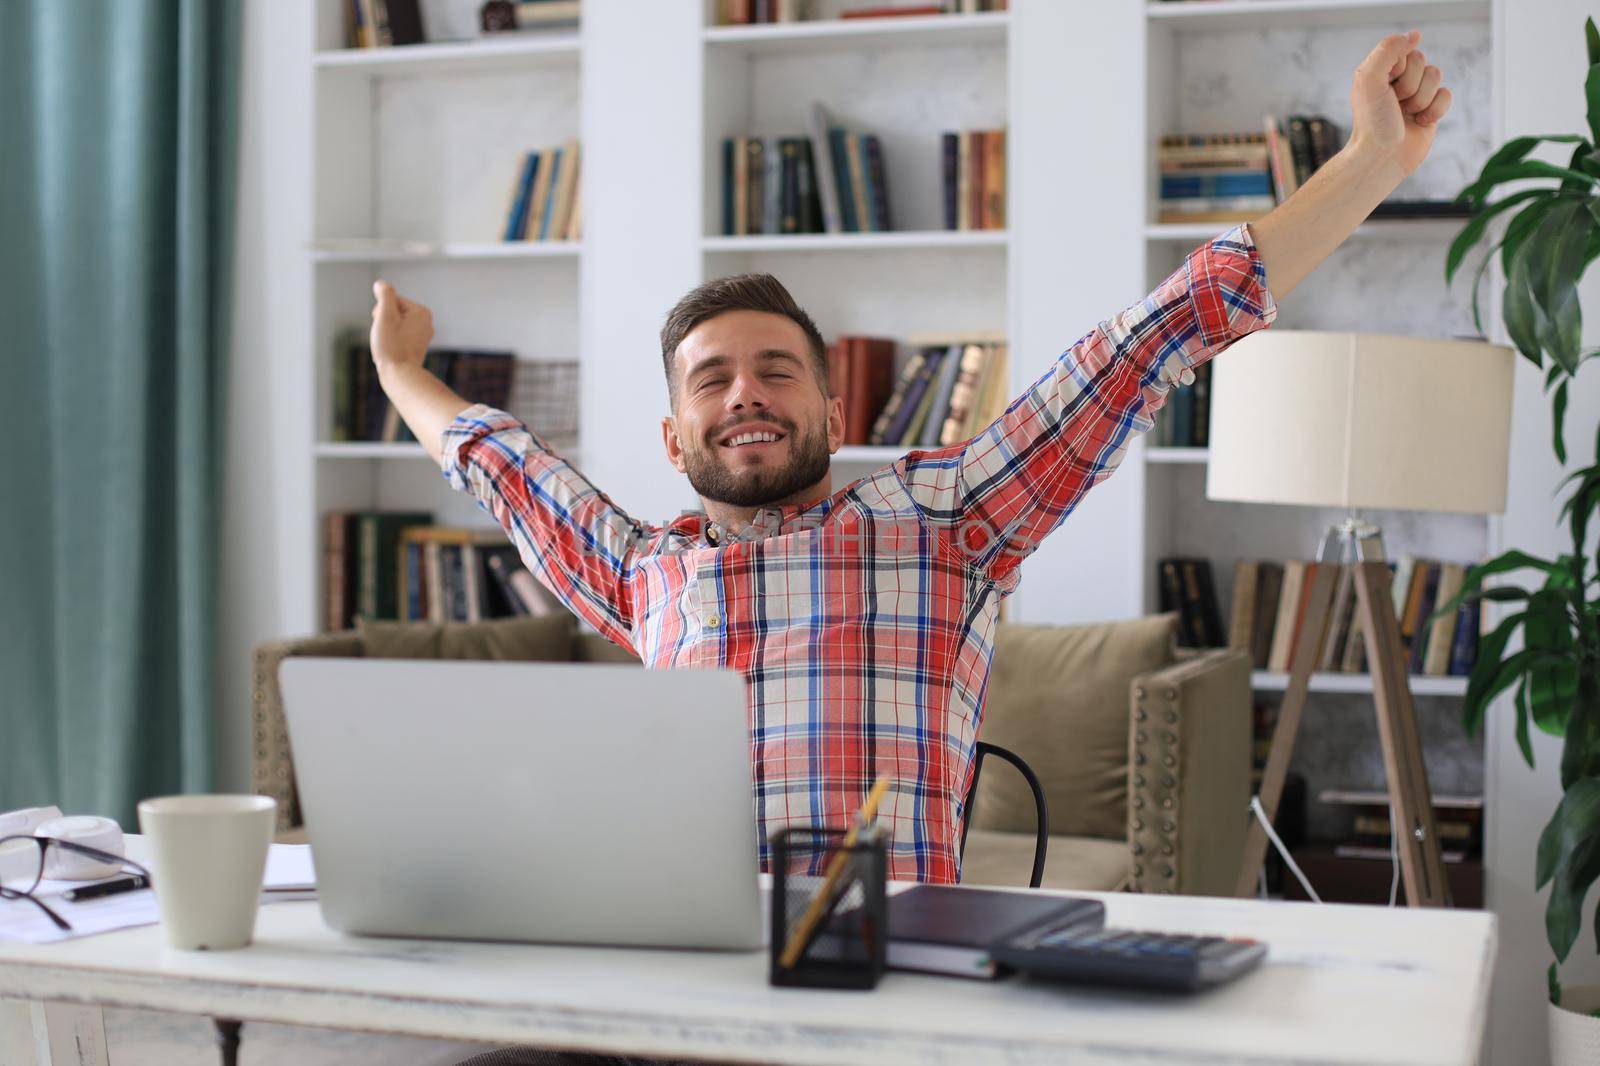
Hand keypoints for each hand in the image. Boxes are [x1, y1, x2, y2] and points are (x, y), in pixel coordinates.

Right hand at [369, 280, 433, 373]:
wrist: (400, 376)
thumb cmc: (391, 346)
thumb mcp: (385, 315)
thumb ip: (384, 295)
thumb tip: (381, 284)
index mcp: (422, 312)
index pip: (390, 301)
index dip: (381, 313)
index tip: (385, 329)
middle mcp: (426, 322)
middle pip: (393, 312)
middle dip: (383, 322)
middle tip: (386, 338)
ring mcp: (423, 336)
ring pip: (394, 325)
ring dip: (385, 332)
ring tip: (389, 346)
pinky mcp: (416, 347)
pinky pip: (397, 336)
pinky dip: (390, 342)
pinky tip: (392, 353)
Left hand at [1348, 30, 1452, 178]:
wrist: (1382, 158)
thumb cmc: (1372, 121)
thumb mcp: (1369, 79)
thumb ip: (1388, 50)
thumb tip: (1414, 34)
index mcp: (1380, 71)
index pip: (1405, 50)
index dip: (1399, 68)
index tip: (1385, 86)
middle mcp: (1397, 81)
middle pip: (1422, 61)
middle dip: (1410, 85)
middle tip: (1394, 104)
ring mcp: (1415, 95)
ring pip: (1436, 76)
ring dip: (1421, 98)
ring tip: (1405, 115)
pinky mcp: (1430, 110)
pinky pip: (1447, 95)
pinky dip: (1435, 109)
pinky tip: (1420, 122)